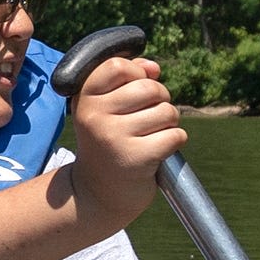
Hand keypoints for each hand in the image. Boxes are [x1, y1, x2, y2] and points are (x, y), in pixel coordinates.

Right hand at [63, 55, 185, 234]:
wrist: (97, 194)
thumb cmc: (108, 142)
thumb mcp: (106, 108)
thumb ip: (127, 79)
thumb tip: (153, 67)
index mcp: (85, 99)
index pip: (117, 66)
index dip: (137, 74)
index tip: (135, 89)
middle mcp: (94, 117)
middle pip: (149, 87)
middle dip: (160, 100)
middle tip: (148, 118)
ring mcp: (113, 137)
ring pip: (166, 111)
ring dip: (168, 123)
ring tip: (151, 136)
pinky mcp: (135, 158)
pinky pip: (175, 136)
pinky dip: (174, 142)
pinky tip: (157, 152)